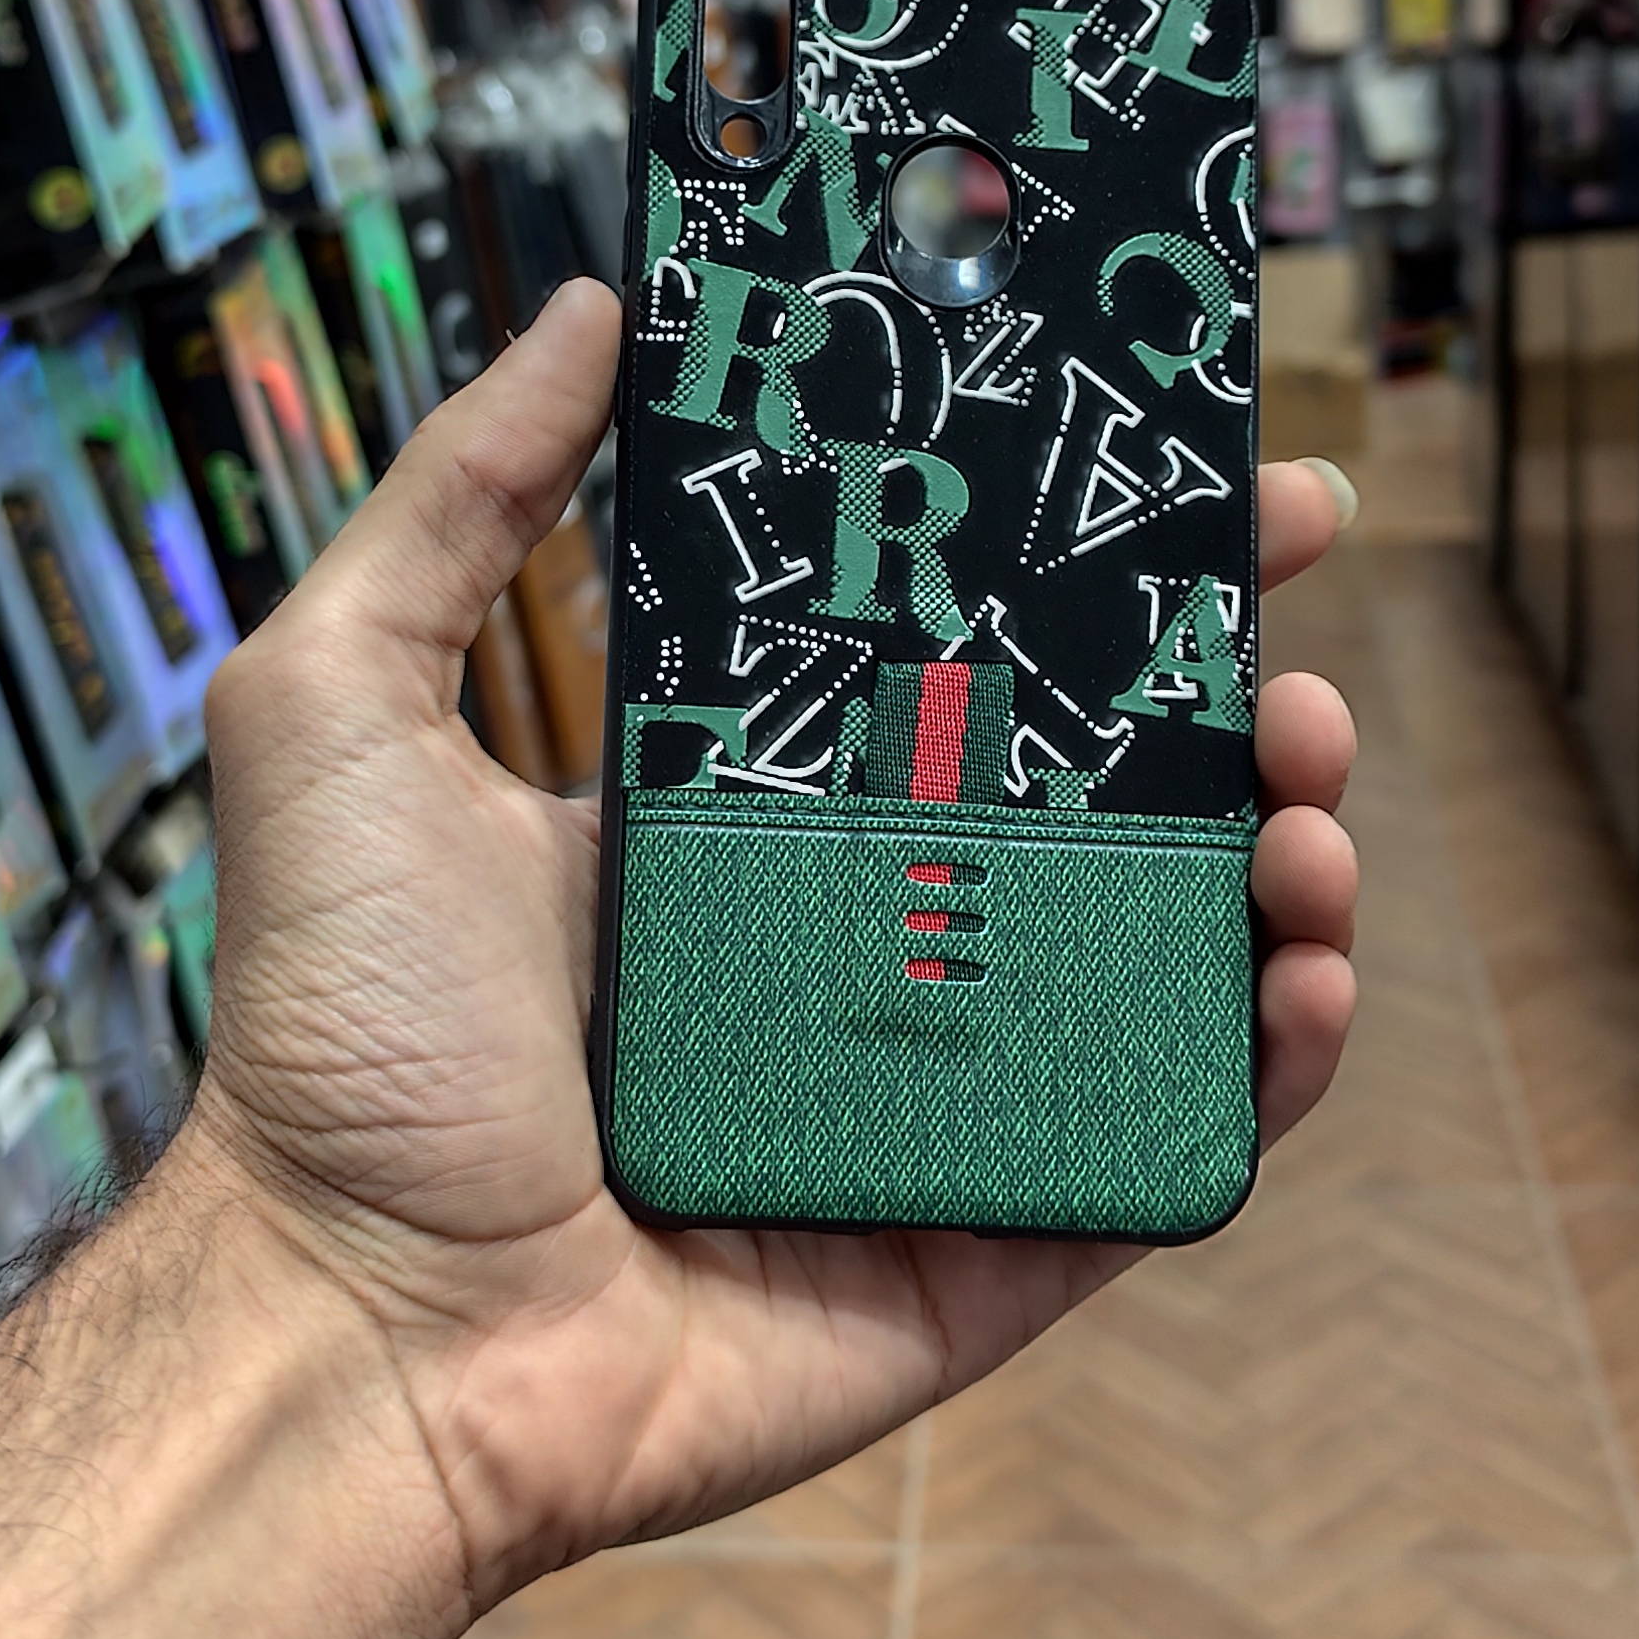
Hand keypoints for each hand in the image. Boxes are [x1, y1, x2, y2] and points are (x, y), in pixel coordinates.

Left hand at [189, 280, 1357, 1614]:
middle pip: (1105, 794)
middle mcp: (863, 936)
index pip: (963, 660)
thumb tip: (595, 307)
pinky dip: (1274, 1065)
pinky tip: (1303, 979)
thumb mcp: (342, 706)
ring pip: (1169, 955)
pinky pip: (1173, 1145)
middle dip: (1228, 698)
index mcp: (751, 815)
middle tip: (1287, 634)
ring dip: (1279, 857)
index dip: (1093, 570)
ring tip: (1302, 796)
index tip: (1200, 477)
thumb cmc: (336, 1037)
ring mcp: (940, 1092)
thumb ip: (456, 500)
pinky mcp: (992, 1240)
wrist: (356, 1332)